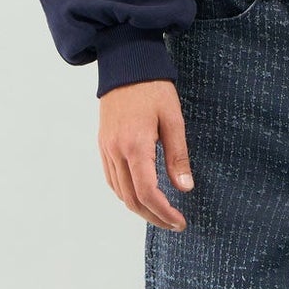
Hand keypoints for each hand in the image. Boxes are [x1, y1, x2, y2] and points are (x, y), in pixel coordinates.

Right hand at [98, 79, 192, 230]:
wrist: (126, 65)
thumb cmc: (154, 89)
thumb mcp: (173, 120)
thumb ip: (178, 156)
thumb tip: (185, 188)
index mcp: (135, 145)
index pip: (147, 191)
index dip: (164, 212)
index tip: (179, 221)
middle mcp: (116, 151)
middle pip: (131, 198)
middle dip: (153, 216)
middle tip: (173, 223)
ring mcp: (106, 149)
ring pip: (119, 192)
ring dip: (139, 208)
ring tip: (160, 214)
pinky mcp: (103, 144)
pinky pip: (111, 179)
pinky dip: (125, 193)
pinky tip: (140, 196)